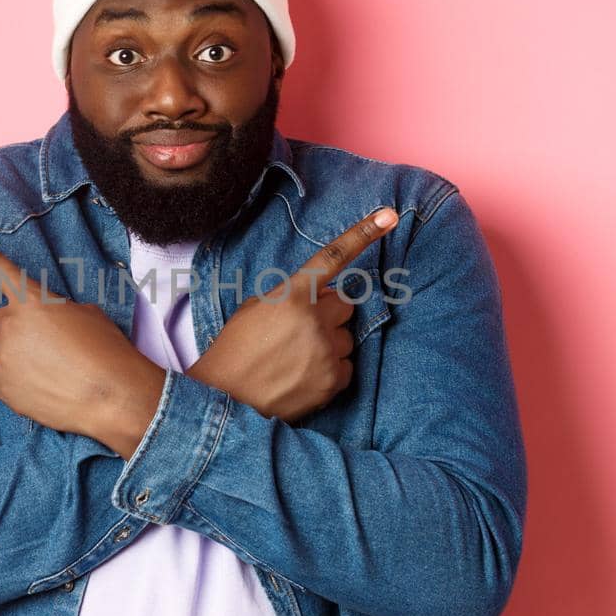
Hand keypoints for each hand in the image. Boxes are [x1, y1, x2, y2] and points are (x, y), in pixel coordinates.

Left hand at [0, 219, 164, 459]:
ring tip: (54, 372)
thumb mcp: (86, 314)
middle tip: (55, 349)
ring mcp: (1, 356)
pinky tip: (40, 387)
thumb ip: (54, 309)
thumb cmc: (107, 351)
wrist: (112, 397)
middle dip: (23, 331)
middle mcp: (9, 324)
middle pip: (4, 321)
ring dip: (20, 358)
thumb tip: (45, 324)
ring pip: (2, 351)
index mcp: (31, 299)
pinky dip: (13, 381)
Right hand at [188, 207, 397, 422]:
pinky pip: (348, 366)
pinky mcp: (335, 380)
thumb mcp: (255, 308)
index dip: (363, 235)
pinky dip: (331, 370)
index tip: (389, 216)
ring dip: (329, 343)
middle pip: (345, 305)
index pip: (332, 259)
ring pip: (347, 337)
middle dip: (329, 314)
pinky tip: (304, 376)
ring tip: (297, 359)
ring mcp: (327, 350)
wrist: (226, 398)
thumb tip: (322, 297)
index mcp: (292, 295)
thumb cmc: (235, 349)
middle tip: (301, 330)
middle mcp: (315, 319)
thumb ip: (291, 295)